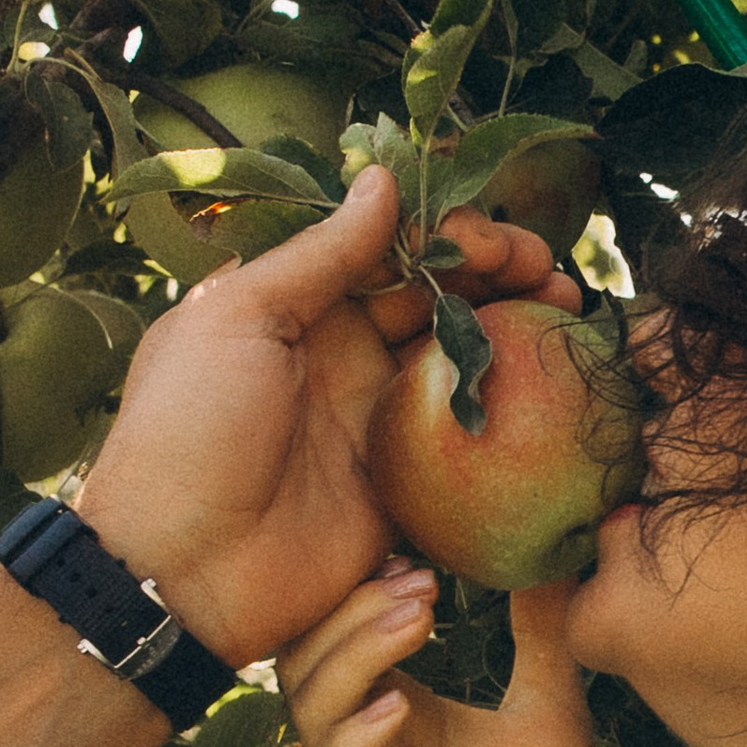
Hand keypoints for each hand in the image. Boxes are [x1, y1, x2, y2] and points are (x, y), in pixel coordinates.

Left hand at [82, 169, 576, 665]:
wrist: (179, 568)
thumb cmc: (189, 427)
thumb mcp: (237, 316)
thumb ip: (319, 253)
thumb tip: (381, 178)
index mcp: (296, 306)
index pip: (387, 249)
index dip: (444, 234)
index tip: (488, 239)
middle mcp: (341, 355)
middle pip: (436, 298)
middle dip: (498, 275)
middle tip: (548, 272)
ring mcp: (375, 421)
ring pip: (461, 361)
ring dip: (516, 331)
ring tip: (567, 312)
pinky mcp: (403, 487)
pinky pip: (467, 444)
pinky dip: (512, 414)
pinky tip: (555, 387)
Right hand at [280, 571, 609, 746]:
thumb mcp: (550, 711)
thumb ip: (539, 634)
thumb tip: (551, 551)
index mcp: (396, 712)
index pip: (340, 631)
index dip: (362, 584)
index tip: (417, 546)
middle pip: (308, 655)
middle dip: (353, 607)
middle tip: (419, 576)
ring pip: (310, 708)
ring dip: (355, 653)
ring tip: (417, 617)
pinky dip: (358, 735)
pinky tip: (402, 706)